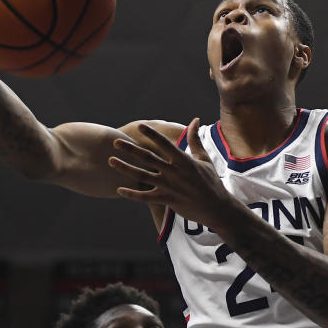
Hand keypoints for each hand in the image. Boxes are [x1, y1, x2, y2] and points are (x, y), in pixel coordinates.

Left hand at [108, 118, 235, 226]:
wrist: (217, 208)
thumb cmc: (211, 182)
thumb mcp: (204, 159)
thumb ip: (195, 139)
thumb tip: (195, 120)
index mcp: (184, 161)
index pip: (165, 144)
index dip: (152, 134)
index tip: (139, 126)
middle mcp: (175, 172)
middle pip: (148, 158)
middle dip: (131, 149)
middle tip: (115, 141)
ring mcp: (170, 187)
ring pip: (143, 176)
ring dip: (125, 168)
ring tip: (110, 161)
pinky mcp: (168, 200)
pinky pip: (146, 197)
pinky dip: (132, 194)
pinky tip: (119, 189)